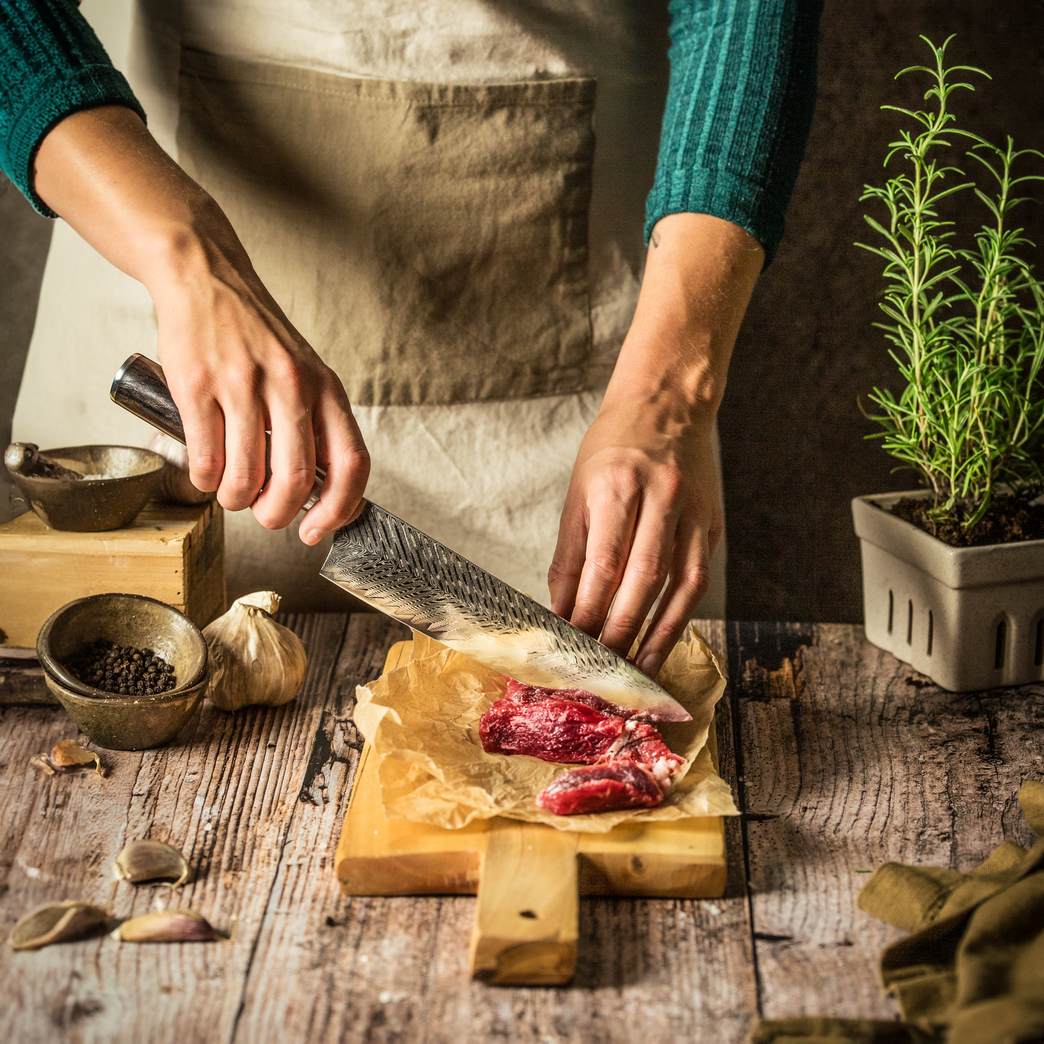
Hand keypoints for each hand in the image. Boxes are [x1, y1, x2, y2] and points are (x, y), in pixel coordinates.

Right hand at [34, 106, 368, 540]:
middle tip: (265, 515)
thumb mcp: (304, 372)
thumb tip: (322, 492)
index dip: (338, 509)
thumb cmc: (256, 335)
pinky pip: (205, 459)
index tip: (315, 531)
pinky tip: (206, 474)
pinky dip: (205, 481)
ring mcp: (241, 384)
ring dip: (236, 500)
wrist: (204, 276)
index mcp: (325, 387)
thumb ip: (317, 422)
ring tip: (231, 493)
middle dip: (277, 514)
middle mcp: (290, 385)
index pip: (351, 463)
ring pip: (245, 476)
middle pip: (295, 479)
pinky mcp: (196, 385)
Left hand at [549, 397, 722, 677]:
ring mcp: (693, 512)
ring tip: (636, 670)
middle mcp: (661, 497)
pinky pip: (698, 578)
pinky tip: (663, 639)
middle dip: (620, 631)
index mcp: (617, 485)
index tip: (571, 645)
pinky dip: (681, 615)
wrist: (666, 406)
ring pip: (679, 585)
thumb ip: (570, 558)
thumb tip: (562, 614)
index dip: (588, 612)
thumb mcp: (578, 494)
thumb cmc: (612, 450)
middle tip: (600, 669)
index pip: (603, 564)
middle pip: (642, 579)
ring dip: (658, 634)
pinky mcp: (712, 525)